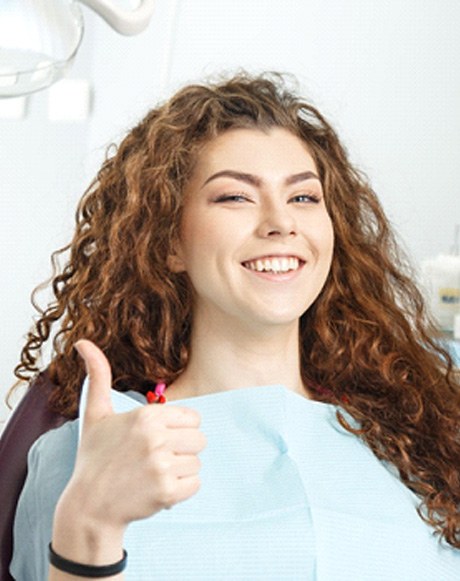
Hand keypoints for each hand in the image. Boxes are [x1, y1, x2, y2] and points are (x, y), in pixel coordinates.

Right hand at [57, 339, 205, 532]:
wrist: (88, 507)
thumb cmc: (94, 457)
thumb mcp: (96, 414)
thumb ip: (98, 376)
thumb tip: (83, 341)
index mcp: (146, 415)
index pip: (193, 417)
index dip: (177, 429)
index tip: (157, 439)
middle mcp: (156, 438)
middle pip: (199, 439)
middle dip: (181, 450)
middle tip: (155, 458)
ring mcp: (162, 466)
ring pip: (197, 462)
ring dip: (180, 471)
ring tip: (153, 474)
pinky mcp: (167, 492)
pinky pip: (195, 485)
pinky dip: (180, 490)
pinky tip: (157, 489)